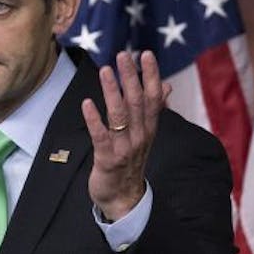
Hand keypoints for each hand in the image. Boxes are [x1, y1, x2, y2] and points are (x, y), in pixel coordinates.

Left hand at [82, 50, 170, 220]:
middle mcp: (140, 136)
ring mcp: (124, 148)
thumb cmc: (131, 162)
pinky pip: (101, 137)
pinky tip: (87, 103)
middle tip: (124, 55)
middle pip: (137, 102)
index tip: (146, 54)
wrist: (124, 199)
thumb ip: (154, 109)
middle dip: (131, 77)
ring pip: (120, 116)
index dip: (151, 76)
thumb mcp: (145, 135)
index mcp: (149, 128)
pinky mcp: (107, 159)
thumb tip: (166, 87)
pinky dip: (94, 120)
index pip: (153, 97)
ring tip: (106, 70)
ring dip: (112, 92)